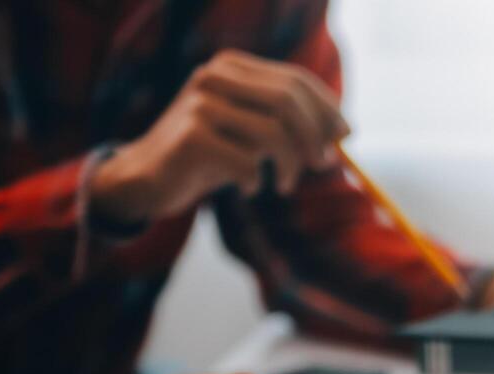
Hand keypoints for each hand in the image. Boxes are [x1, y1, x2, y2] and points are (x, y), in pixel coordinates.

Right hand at [91, 49, 348, 224]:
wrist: (149, 178)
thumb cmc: (210, 156)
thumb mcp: (252, 132)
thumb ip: (289, 124)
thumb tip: (344, 131)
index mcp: (232, 66)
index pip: (295, 80)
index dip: (327, 108)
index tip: (345, 137)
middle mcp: (214, 76)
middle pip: (288, 102)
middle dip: (315, 137)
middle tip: (322, 165)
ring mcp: (201, 104)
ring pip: (273, 133)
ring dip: (290, 165)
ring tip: (286, 184)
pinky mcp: (192, 137)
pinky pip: (247, 162)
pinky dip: (257, 180)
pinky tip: (249, 187)